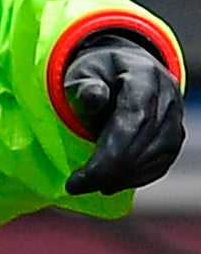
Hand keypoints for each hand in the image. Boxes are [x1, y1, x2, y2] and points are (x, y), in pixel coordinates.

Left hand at [64, 31, 183, 194]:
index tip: (77, 178)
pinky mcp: (175, 134)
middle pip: (145, 143)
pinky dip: (137, 177)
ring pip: (157, 157)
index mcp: (144, 76)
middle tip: (78, 186)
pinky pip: (162, 162)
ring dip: (124, 177)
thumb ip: (86, 86)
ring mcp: (176, 116)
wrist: (125, 67)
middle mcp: (168, 96)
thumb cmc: (97, 73)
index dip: (107, 155)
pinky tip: (112, 184)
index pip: (133, 121)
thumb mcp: (83, 73)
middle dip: (110, 171)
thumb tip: (95, 98)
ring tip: (92, 184)